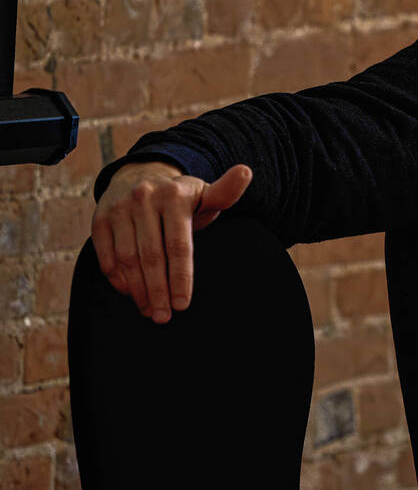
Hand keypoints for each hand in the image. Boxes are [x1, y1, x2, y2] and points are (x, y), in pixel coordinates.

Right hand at [91, 162, 251, 322]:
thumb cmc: (181, 197)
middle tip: (164, 317)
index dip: (181, 277)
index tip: (183, 304)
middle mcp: (144, 199)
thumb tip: (245, 172)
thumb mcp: (205, 193)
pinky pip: (106, 255)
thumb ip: (226, 192)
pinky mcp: (100, 218)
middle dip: (158, 290)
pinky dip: (117, 278)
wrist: (139, 177)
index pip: (178, 245)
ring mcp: (119, 209)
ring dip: (137, 289)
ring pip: (127, 259)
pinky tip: (130, 293)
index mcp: (175, 196)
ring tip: (150, 310)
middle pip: (152, 256)